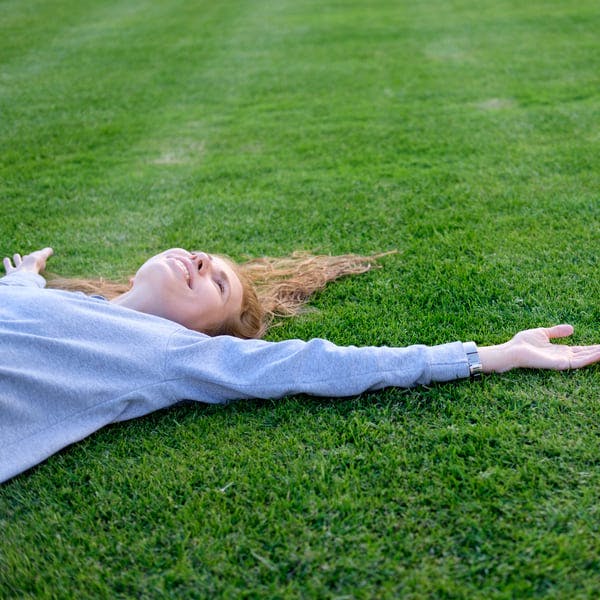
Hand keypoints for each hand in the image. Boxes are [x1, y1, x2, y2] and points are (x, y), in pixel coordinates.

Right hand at [3, 247, 53, 275]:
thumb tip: (50, 250)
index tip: (35, 255)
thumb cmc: (34, 265)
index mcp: (37, 266)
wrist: (23, 274)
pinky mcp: (11, 273)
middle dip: (26, 259)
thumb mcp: (42, 256)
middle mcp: (29, 270)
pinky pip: (8, 266)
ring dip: (17, 259)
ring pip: (18, 264)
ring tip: (16, 255)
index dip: (36, 257)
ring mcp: (20, 271)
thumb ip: (46, 252)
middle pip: (28, 263)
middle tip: (25, 257)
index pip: (36, 261)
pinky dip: (7, 262)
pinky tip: (6, 259)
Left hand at [479, 325, 599, 372]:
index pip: (580, 350)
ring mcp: (561, 361)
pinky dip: (590, 358)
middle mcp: (562, 357)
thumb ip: (557, 331)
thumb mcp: (543, 333)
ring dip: (597, 355)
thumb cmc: (522, 343)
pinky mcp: (559, 364)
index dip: (592, 348)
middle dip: (597, 352)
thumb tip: (572, 328)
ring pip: (585, 359)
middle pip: (585, 354)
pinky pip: (578, 362)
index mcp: (559, 350)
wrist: (512, 350)